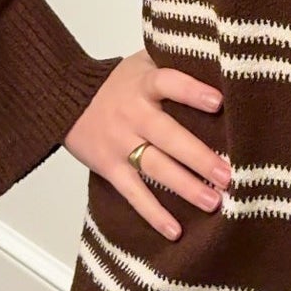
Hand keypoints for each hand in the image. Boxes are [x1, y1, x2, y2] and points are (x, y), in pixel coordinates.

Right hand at [63, 48, 229, 240]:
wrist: (63, 98)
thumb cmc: (117, 82)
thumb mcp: (142, 61)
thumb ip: (174, 60)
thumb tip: (219, 61)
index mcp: (144, 83)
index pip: (169, 83)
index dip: (191, 91)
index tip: (218, 102)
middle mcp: (133, 114)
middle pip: (168, 136)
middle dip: (198, 156)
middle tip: (228, 175)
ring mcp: (120, 143)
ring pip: (155, 167)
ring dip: (185, 187)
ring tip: (213, 202)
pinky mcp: (110, 168)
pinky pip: (133, 193)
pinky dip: (153, 214)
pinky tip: (175, 231)